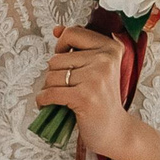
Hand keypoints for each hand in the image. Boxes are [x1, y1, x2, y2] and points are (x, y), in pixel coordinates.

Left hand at [36, 25, 136, 156]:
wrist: (116, 130)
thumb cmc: (103, 99)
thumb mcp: (98, 67)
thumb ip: (79, 46)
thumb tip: (57, 29)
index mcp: (110, 47)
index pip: (72, 33)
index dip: (61, 47)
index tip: (65, 58)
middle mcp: (105, 59)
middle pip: (56, 58)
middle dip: (54, 74)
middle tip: (66, 86)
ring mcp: (95, 78)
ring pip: (51, 76)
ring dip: (49, 88)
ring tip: (62, 96)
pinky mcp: (84, 97)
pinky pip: (50, 93)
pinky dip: (43, 100)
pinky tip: (47, 104)